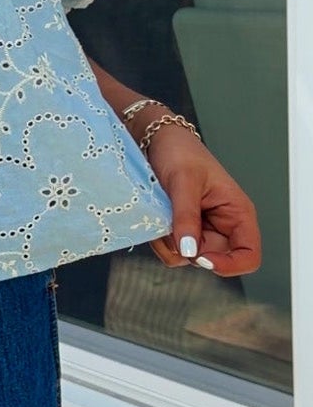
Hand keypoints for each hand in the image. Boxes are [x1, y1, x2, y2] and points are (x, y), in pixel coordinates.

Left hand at [145, 128, 261, 276]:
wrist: (157, 141)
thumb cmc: (180, 152)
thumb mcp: (183, 181)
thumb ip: (186, 216)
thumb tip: (189, 251)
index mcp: (238, 213)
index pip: (249, 256)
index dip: (230, 265)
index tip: (201, 257)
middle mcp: (223, 227)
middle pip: (211, 260)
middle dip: (187, 248)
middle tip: (170, 220)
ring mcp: (202, 231)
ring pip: (187, 258)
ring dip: (169, 242)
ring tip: (162, 212)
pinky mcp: (183, 231)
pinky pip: (172, 250)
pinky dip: (160, 240)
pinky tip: (156, 217)